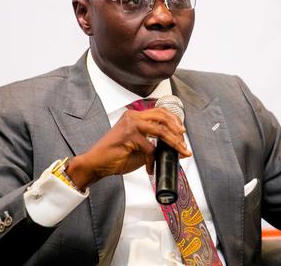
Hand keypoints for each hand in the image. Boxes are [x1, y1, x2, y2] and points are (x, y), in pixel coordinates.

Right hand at [66, 108, 190, 189]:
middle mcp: (133, 116)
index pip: (160, 112)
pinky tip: (150, 167)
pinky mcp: (129, 135)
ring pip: (160, 130)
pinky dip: (152, 160)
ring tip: (180, 150)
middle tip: (184, 142)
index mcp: (135, 116)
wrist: (96, 163)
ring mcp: (131, 124)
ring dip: (173, 142)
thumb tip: (173, 147)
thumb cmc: (115, 155)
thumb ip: (154, 143)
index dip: (174, 121)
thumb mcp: (139, 147)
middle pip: (163, 116)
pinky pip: (149, 148)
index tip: (182, 132)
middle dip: (177, 129)